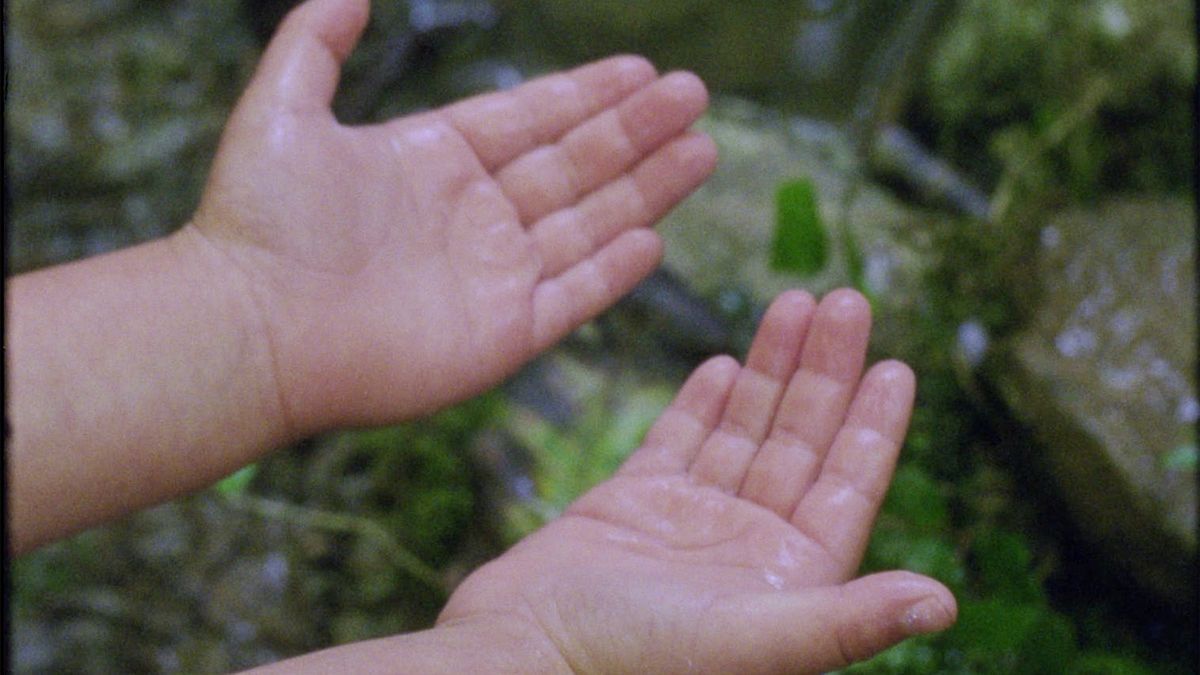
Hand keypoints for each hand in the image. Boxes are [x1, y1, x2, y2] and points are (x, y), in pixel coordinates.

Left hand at [188, 0, 715, 434]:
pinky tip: (654, 237)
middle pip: (575, 164)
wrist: (251, 326)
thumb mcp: (283, 109)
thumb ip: (316, 43)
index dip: (588, 94)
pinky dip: (614, 271)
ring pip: (589, 222)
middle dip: (636, 129)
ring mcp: (493, 277)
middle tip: (694, 95)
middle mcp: (475, 216)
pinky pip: (573, 296)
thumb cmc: (260, 221)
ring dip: (646, 187)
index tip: (642, 69)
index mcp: (436, 160)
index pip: (531, 119)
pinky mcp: (503, 335)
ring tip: (702, 149)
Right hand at [439, 289, 956, 673]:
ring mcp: (689, 522)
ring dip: (770, 369)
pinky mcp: (632, 505)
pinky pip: (679, 440)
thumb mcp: (752, 640)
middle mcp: (746, 547)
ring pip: (743, 430)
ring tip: (794, 304)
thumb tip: (944, 602)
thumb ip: (846, 618)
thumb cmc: (632, 662)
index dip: (874, 426)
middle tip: (846, 301)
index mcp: (786, 579)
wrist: (520, 656)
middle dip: (824, 371)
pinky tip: (725, 361)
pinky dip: (703, 402)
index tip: (896, 363)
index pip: (845, 487)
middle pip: (799, 443)